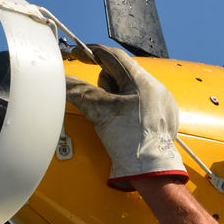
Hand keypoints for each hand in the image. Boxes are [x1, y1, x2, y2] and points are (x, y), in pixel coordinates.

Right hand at [64, 44, 187, 190]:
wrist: (151, 170)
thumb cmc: (131, 142)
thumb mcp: (100, 112)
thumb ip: (79, 91)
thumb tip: (60, 80)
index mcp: (143, 82)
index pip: (113, 56)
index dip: (92, 52)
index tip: (78, 54)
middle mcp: (157, 88)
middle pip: (121, 73)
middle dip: (107, 85)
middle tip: (106, 106)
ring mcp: (162, 102)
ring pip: (130, 88)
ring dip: (118, 98)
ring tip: (119, 119)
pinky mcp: (164, 116)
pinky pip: (141, 102)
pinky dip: (129, 108)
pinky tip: (128, 124)